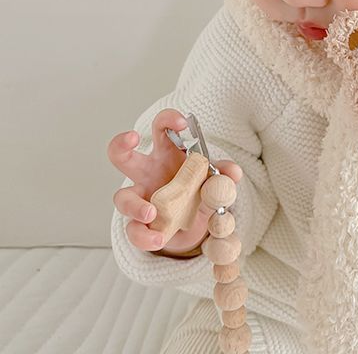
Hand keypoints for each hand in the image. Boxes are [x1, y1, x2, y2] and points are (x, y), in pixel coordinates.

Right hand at [108, 108, 242, 253]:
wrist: (194, 224)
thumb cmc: (198, 190)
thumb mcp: (214, 181)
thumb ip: (223, 175)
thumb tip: (234, 172)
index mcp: (167, 154)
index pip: (161, 129)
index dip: (168, 120)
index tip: (182, 124)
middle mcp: (147, 172)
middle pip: (121, 154)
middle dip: (121, 143)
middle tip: (133, 138)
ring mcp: (140, 198)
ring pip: (122, 197)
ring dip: (134, 205)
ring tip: (151, 213)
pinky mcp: (138, 224)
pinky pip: (134, 230)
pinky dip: (145, 236)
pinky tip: (158, 239)